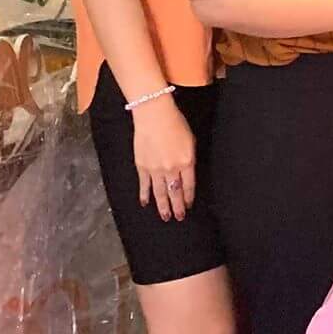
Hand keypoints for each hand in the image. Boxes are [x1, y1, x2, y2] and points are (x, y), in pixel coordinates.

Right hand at [131, 95, 196, 221]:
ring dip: (162, 206)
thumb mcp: (190, 141)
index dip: (189, 197)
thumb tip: (186, 172)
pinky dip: (145, 195)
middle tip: (179, 217)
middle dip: (177, 207)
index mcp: (186, 162)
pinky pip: (144, 185)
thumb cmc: (175, 124)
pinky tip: (145, 203)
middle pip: (175, 193)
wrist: (154, 116)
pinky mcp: (142, 167)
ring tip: (165, 217)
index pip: (189, 185)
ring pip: (160, 193)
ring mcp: (155, 169)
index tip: (189, 206)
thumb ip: (189, 158)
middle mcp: (171, 169)